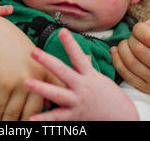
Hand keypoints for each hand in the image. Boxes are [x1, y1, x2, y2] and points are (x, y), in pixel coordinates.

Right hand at [0, 16, 63, 120]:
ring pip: (13, 114)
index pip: (57, 98)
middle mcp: (36, 78)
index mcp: (48, 72)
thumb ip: (45, 78)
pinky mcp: (2, 84)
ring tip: (6, 130)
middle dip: (27, 124)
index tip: (52, 126)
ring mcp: (19, 82)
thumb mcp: (35, 59)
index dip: (56, 116)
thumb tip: (52, 101)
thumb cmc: (13, 46)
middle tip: (21, 131)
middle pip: (33, 112)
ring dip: (8, 125)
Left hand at [23, 29, 138, 120]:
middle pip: (63, 71)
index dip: (70, 43)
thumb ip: (88, 69)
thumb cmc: (111, 98)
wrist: (123, 118)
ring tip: (26, 82)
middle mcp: (82, 87)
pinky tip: (31, 118)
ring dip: (41, 88)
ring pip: (57, 94)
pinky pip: (57, 118)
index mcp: (89, 76)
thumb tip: (84, 56)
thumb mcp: (100, 80)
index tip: (62, 30)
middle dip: (47, 61)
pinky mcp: (75, 117)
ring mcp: (78, 102)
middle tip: (33, 51)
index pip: (78, 56)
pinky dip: (44, 119)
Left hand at [111, 10, 149, 92]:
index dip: (139, 28)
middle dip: (131, 38)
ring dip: (122, 48)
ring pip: (129, 61)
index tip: (141, 28)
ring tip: (126, 43)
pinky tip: (116, 51)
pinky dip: (116, 60)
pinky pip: (124, 74)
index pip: (148, 36)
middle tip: (135, 37)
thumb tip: (146, 23)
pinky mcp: (145, 88)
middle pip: (137, 49)